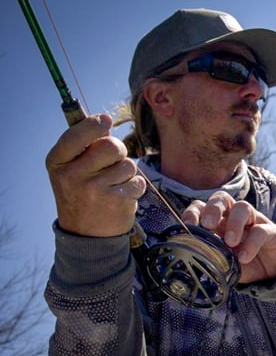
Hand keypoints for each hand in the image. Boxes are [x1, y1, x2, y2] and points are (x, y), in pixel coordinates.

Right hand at [46, 114, 145, 236]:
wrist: (85, 234)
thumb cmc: (81, 194)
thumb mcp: (70, 170)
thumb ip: (84, 147)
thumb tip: (105, 121)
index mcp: (58, 163)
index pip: (76, 136)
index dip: (93, 125)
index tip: (105, 120)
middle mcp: (73, 176)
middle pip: (111, 146)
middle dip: (119, 150)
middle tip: (114, 161)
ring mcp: (95, 190)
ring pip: (128, 164)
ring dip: (127, 173)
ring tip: (114, 185)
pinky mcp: (116, 201)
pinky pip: (138, 182)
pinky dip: (135, 187)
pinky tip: (121, 196)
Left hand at [181, 191, 275, 283]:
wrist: (274, 271)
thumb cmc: (244, 262)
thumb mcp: (224, 263)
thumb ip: (211, 261)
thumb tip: (191, 266)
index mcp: (219, 222)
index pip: (202, 206)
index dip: (193, 212)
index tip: (188, 226)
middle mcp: (234, 217)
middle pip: (222, 198)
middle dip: (213, 208)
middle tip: (208, 225)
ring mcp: (254, 221)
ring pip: (242, 207)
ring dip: (234, 223)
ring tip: (230, 243)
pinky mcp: (271, 231)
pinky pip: (261, 231)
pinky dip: (251, 244)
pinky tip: (244, 258)